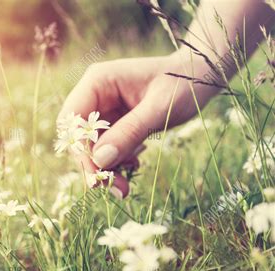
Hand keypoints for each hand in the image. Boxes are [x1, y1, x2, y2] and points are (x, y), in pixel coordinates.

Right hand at [57, 53, 217, 196]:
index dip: (79, 147)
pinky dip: (115, 162)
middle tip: (115, 188)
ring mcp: (104, 110)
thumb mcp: (159, 109)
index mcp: (98, 82)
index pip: (73, 119)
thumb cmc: (184, 84)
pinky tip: (134, 163)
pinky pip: (105, 148)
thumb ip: (130, 132)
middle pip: (78, 136)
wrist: (201, 78)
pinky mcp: (114, 123)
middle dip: (93, 164)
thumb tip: (100, 161)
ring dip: (105, 168)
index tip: (97, 172)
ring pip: (91, 146)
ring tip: (125, 187)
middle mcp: (95, 95)